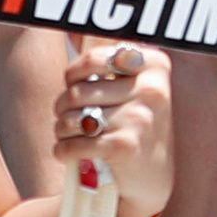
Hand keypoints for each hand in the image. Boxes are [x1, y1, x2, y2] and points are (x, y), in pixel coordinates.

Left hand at [52, 39, 173, 216]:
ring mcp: (140, 117)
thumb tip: (73, 41)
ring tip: (67, 135)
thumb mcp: (134, 87)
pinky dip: (63, 150)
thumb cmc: (135, 125)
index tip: (74, 84)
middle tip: (67, 117)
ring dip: (61, 129)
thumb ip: (111, 65)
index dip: (74, 73)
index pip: (94, 58)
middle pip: (77, 91)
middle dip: (62, 106)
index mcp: (154, 65)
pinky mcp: (126, 146)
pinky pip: (75, 144)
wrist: (154, 176)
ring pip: (72, 117)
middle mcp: (151, 88)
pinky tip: (66, 153)